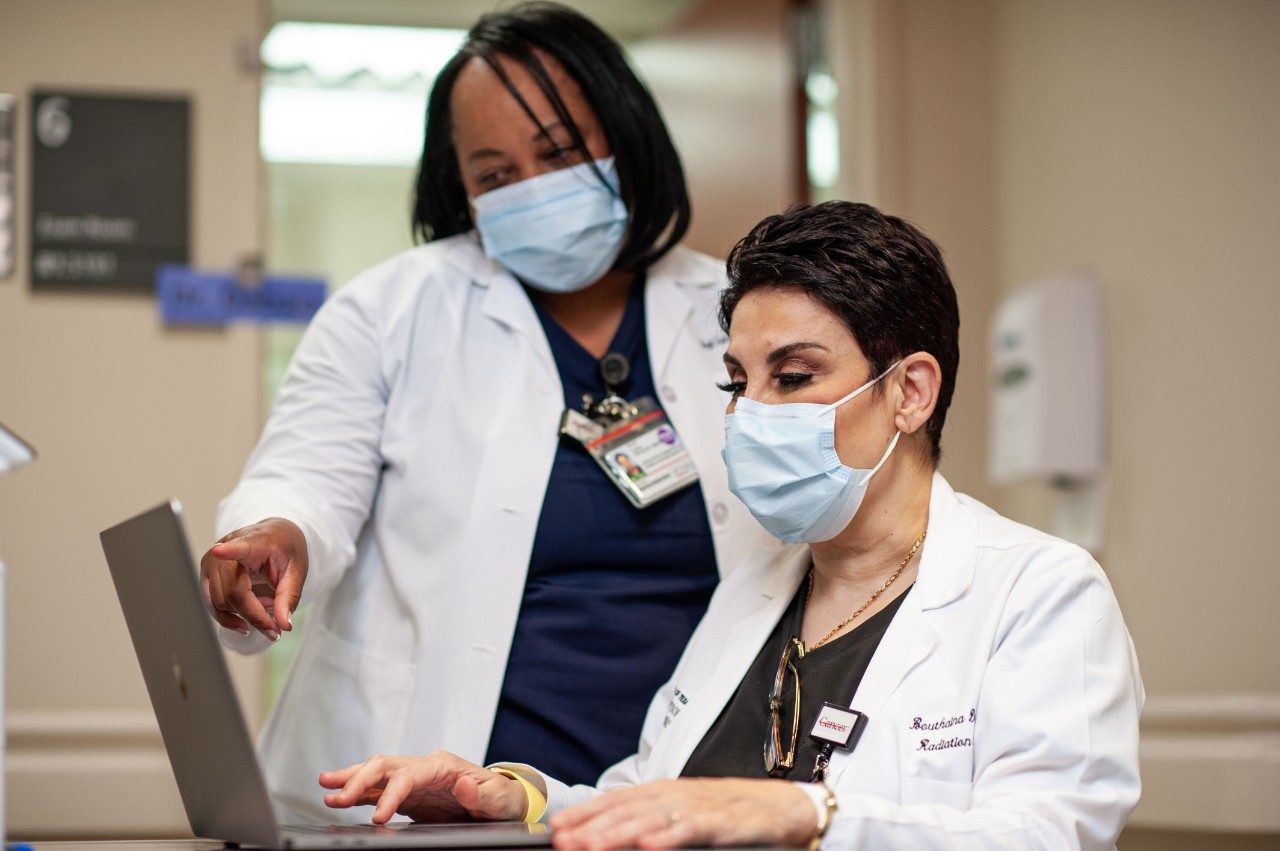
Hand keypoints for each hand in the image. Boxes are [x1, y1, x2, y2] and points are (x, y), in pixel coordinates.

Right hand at [199, 517, 306, 639]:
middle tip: (276, 631)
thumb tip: (284, 625)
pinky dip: (230, 617)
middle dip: (254, 616)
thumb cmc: (285, 550)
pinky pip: (212, 604)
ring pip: (219, 602)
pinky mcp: (206, 575)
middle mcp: (225, 548)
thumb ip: (289, 597)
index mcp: (254, 541)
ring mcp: (211, 562)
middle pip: (232, 592)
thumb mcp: (297, 570)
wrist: (274, 537)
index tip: (220, 550)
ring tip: (267, 610)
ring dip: (243, 616)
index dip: (229, 551)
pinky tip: (248, 619)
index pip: (240, 547)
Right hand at [319, 752, 528, 824]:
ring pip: (377, 773)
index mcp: (443, 765)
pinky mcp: (409, 794)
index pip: (408, 775)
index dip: (390, 794)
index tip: (377, 816)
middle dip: (358, 778)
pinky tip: (339, 797)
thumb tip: (462, 785)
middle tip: (334, 795)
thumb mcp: (498, 799)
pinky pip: (379, 790)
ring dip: (351, 779)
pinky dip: (359, 793)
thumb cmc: (501, 798)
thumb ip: (481, 794)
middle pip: (385, 766)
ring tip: (325, 787)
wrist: (503, 801)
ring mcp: (414, 779)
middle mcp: (424, 767)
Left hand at [549, 778, 815, 849]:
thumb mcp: (688, 817)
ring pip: (653, 818)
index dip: (586, 815)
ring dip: (619, 832)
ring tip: (592, 845)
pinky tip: (647, 845)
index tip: (556, 830)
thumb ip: (655, 823)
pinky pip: (693, 829)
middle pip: (628, 809)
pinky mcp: (726, 822)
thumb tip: (614, 837)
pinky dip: (669, 836)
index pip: (618, 801)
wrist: (789, 808)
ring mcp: (702, 806)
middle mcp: (679, 794)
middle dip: (592, 826)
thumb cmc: (736, 816)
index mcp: (666, 792)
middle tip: (564, 841)